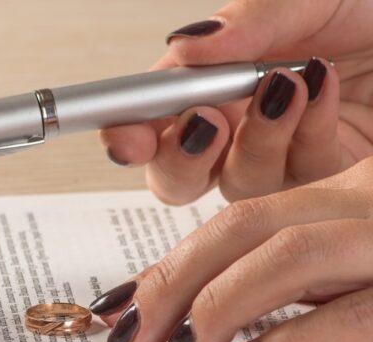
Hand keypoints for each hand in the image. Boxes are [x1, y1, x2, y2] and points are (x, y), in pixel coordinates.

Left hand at [90, 157, 372, 341]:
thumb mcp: (363, 243)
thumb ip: (304, 266)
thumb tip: (218, 309)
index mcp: (343, 194)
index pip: (240, 219)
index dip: (174, 262)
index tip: (127, 302)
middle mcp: (360, 202)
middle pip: (244, 227)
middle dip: (173, 280)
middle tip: (127, 330)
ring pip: (286, 255)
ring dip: (216, 303)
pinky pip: (353, 312)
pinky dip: (293, 339)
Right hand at [101, 0, 372, 203]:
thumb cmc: (372, 13)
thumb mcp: (309, 0)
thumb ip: (247, 22)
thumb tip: (184, 46)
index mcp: (219, 80)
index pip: (154, 117)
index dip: (128, 132)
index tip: (127, 137)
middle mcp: (241, 124)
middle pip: (177, 173)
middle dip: (178, 159)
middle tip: (205, 123)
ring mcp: (283, 158)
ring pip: (234, 186)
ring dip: (255, 140)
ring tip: (291, 84)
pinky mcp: (324, 185)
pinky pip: (294, 189)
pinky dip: (304, 141)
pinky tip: (323, 98)